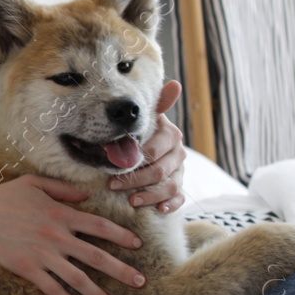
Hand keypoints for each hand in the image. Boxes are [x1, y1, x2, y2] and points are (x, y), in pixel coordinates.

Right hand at [0, 175, 146, 294]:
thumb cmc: (2, 198)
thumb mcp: (33, 183)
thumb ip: (62, 189)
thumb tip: (86, 196)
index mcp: (60, 213)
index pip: (99, 226)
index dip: (121, 236)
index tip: (137, 245)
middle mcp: (56, 236)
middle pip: (97, 256)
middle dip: (121, 270)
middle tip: (141, 282)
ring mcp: (43, 254)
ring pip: (78, 278)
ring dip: (98, 293)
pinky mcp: (27, 269)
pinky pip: (52, 289)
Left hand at [109, 80, 186, 213]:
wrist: (149, 149)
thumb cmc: (142, 133)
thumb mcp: (145, 119)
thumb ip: (156, 104)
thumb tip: (175, 84)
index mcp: (170, 135)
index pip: (156, 149)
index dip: (136, 159)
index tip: (114, 168)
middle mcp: (178, 153)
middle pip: (160, 170)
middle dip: (136, 179)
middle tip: (113, 185)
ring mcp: (180, 171)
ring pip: (170, 186)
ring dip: (150, 195)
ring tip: (131, 201)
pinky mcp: (179, 187)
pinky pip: (180, 198)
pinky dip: (171, 204)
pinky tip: (159, 210)